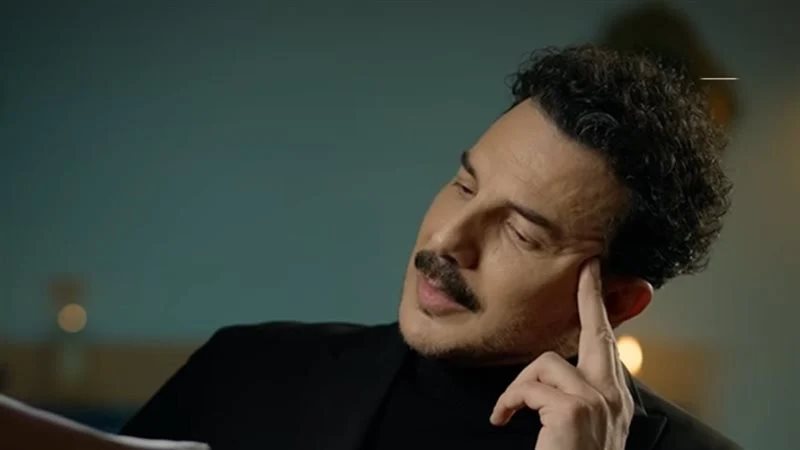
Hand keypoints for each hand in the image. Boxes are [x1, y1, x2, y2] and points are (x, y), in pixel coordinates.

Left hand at [489, 259, 634, 449]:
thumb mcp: (580, 426)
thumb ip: (575, 396)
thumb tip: (552, 370)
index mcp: (615, 401)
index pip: (608, 346)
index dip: (600, 308)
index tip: (594, 275)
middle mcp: (614, 398)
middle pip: (599, 332)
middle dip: (591, 296)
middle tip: (586, 266)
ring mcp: (597, 402)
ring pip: (545, 363)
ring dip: (519, 386)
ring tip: (509, 413)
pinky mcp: (573, 410)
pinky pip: (529, 386)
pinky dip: (509, 401)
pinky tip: (504, 420)